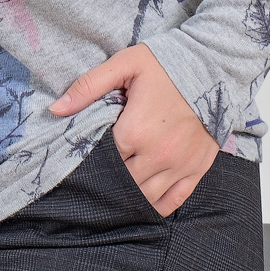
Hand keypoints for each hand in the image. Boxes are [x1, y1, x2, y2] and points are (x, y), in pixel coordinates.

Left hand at [50, 44, 218, 215]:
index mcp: (134, 132)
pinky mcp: (197, 169)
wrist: (213, 67)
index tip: (93, 147)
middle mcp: (157, 156)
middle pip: (121, 182)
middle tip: (105, 167)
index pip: (102, 158)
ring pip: (144, 196)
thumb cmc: (166, 65)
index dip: (94, 155)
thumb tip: (56, 110)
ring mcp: (179, 165)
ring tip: (120, 185)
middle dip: (110, 177)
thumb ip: (87, 87)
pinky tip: (145, 201)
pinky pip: (174, 200)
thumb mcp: (124, 66)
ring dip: (130, 194)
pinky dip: (157, 205)